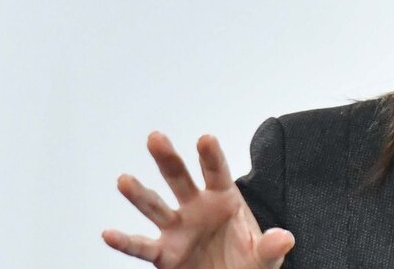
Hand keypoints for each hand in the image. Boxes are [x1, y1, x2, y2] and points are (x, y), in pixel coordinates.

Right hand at [103, 132, 294, 267]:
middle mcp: (197, 208)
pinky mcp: (164, 254)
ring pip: (155, 206)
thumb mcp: (266, 256)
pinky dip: (125, 241)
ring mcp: (178, 229)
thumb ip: (271, 246)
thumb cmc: (248, 263)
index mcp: (224, 199)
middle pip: (180, 179)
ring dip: (139, 194)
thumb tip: (283, 237)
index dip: (211, 156)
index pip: (217, 173)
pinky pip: (142, 246)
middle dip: (168, 159)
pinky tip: (110, 233)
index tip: (205, 139)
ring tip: (124, 180)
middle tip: (156, 138)